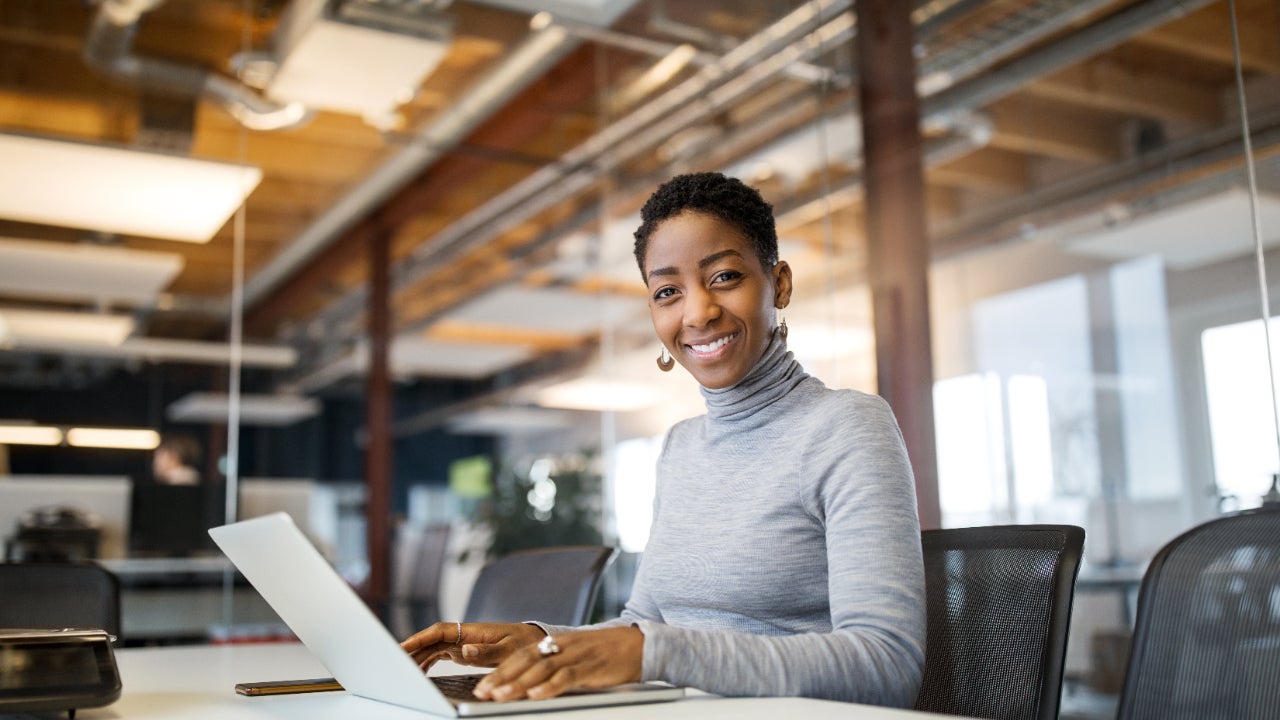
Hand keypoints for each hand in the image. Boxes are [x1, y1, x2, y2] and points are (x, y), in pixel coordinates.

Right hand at [401, 621, 544, 670]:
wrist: (534, 641)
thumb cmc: (524, 644)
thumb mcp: (509, 651)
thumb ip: (487, 652)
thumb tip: (463, 650)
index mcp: (472, 631)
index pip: (439, 631)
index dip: (419, 638)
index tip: (402, 647)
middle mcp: (464, 634)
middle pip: (431, 640)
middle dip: (412, 650)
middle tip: (393, 663)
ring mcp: (462, 642)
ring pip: (433, 647)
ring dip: (418, 657)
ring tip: (403, 672)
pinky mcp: (464, 650)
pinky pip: (439, 654)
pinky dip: (427, 662)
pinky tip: (419, 672)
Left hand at [473, 626, 643, 701]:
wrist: (638, 643)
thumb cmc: (604, 653)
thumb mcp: (574, 656)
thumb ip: (553, 666)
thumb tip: (527, 686)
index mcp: (555, 642)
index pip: (521, 655)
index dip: (500, 670)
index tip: (482, 685)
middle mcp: (562, 645)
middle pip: (525, 660)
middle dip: (502, 677)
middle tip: (482, 692)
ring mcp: (576, 655)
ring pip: (541, 668)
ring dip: (518, 683)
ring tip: (500, 696)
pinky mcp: (591, 666)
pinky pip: (567, 676)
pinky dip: (550, 686)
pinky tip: (536, 695)